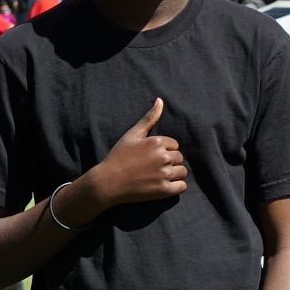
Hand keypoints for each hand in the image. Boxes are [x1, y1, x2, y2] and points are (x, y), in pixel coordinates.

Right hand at [72, 99, 185, 220]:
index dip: (163, 151)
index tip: (150, 157)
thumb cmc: (118, 157)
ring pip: (182, 171)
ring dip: (174, 174)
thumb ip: (148, 118)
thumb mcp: (132, 135)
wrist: (106, 183)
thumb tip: (160, 100)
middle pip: (179, 158)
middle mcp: (162, 157)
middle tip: (152, 168)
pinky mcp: (163, 190)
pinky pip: (182, 186)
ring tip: (157, 176)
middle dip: (169, 162)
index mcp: (157, 142)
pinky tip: (163, 185)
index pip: (174, 145)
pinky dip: (176, 186)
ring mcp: (163, 174)